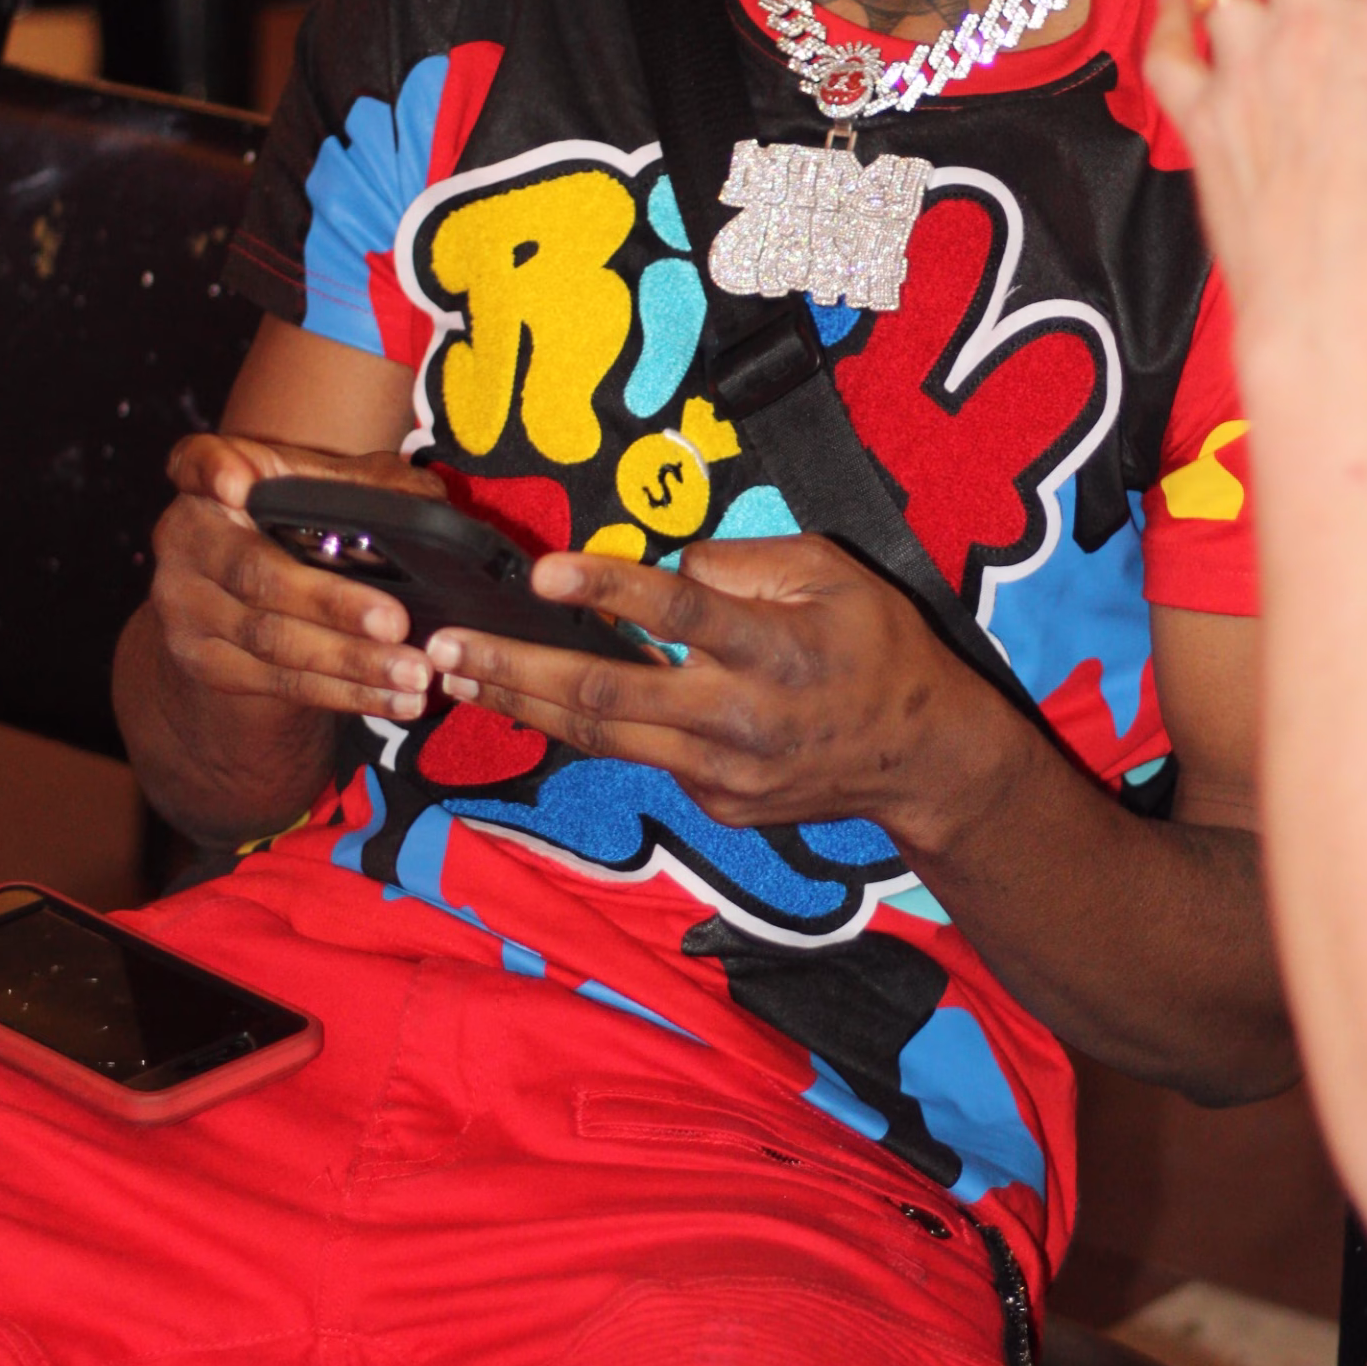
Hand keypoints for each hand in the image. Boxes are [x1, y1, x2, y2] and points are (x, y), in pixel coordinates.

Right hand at [147, 434, 447, 723]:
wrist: (243, 598)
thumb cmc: (299, 526)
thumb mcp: (327, 493)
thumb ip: (371, 484)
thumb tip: (428, 504)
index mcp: (209, 480)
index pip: (197, 463)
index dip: (213, 471)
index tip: (237, 482)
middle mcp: (185, 539)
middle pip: (254, 573)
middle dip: (330, 602)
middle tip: (396, 622)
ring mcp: (185, 607)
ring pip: (271, 639)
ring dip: (349, 662)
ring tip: (412, 673)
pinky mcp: (204, 662)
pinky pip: (278, 682)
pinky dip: (342, 693)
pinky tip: (391, 698)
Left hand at [424, 533, 1022, 848]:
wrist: (922, 759)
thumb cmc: (878, 646)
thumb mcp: (833, 573)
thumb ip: (746, 562)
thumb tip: (668, 570)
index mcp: (774, 647)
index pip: (680, 613)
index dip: (609, 590)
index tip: (543, 573)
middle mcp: (740, 717)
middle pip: (610, 695)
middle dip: (518, 668)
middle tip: (444, 646)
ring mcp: (722, 771)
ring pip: (604, 738)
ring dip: (524, 704)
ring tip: (460, 674)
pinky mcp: (715, 803)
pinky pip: (642, 756)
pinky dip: (587, 728)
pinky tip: (537, 700)